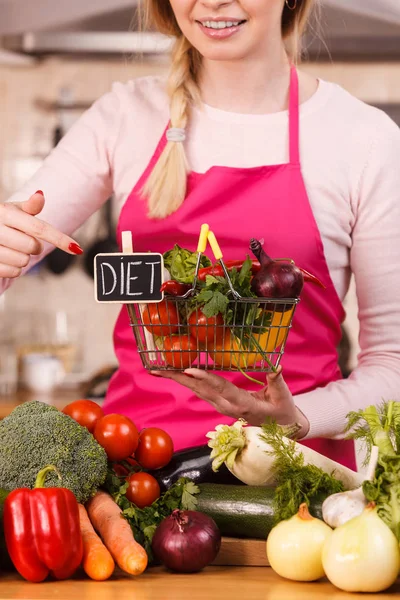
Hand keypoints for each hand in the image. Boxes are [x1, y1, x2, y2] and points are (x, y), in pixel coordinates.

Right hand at [0, 191, 82, 278]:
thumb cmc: (2, 221)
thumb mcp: (14, 210)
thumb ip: (30, 206)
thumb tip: (40, 195)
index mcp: (5, 213)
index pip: (39, 228)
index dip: (60, 239)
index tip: (76, 248)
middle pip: (33, 247)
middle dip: (34, 247)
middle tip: (23, 240)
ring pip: (24, 261)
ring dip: (23, 258)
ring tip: (12, 248)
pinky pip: (14, 272)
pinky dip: (14, 268)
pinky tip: (6, 258)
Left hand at [152, 366, 309, 437]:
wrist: (282, 428)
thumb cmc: (283, 410)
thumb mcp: (283, 396)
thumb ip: (277, 381)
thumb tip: (275, 366)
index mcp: (241, 403)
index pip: (221, 388)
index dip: (205, 378)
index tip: (189, 370)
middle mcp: (227, 405)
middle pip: (200, 390)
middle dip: (178, 378)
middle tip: (158, 368)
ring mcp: (222, 406)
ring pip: (197, 391)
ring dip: (178, 380)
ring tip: (160, 369)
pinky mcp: (221, 404)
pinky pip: (201, 392)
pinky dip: (188, 382)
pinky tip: (177, 374)